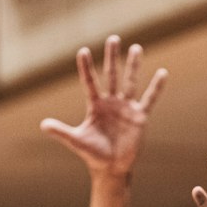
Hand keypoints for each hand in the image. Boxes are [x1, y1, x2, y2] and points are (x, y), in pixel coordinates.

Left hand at [40, 38, 167, 176]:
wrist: (112, 168)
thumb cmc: (93, 154)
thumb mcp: (76, 141)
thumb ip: (61, 131)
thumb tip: (42, 125)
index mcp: (95, 106)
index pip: (89, 82)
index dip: (86, 68)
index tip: (82, 51)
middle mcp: (111, 103)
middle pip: (111, 75)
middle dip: (112, 57)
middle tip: (113, 38)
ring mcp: (126, 108)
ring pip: (130, 82)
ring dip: (133, 65)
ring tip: (136, 47)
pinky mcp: (139, 116)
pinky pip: (149, 99)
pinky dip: (156, 87)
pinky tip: (163, 73)